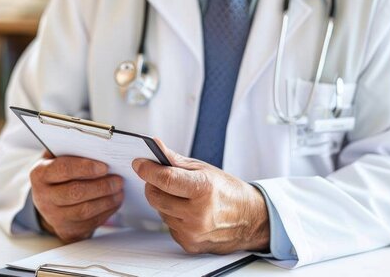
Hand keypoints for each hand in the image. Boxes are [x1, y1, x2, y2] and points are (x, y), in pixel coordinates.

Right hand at [30, 151, 123, 242]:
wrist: (50, 200)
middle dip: (101, 186)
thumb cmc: (60, 173)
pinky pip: (89, 223)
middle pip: (74, 193)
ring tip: (119, 190)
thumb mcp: (60, 158)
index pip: (63, 169)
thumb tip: (100, 149)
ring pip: (83, 211)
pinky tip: (114, 201)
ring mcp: (53, 216)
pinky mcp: (66, 230)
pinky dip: (106, 212)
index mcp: (40, 174)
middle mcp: (43, 197)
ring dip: (106, 200)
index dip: (85, 168)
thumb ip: (75, 152)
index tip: (104, 167)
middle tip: (118, 180)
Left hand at [132, 139, 269, 254]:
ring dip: (165, 202)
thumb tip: (154, 146)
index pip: (165, 179)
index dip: (148, 170)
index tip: (139, 163)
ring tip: (183, 197)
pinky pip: (169, 226)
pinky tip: (188, 212)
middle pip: (156, 197)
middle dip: (154, 185)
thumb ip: (175, 160)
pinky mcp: (190, 244)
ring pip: (160, 212)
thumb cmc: (227, 191)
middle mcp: (198, 213)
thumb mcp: (204, 169)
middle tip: (162, 179)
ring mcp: (193, 232)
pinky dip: (173, 217)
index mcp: (204, 189)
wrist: (250, 219)